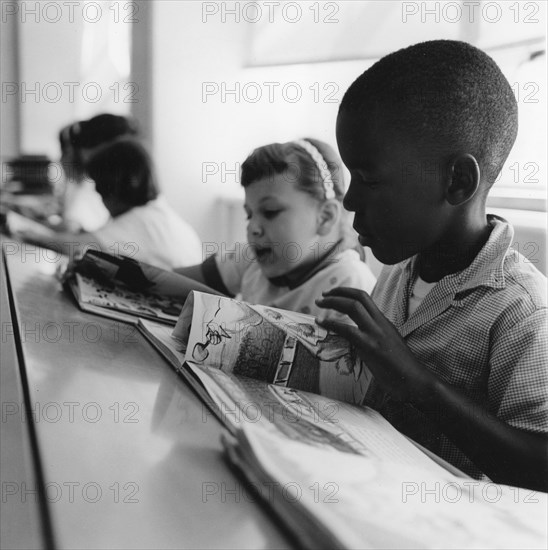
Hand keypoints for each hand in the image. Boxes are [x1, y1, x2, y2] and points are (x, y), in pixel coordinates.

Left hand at [315, 287, 433, 402]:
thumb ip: (373, 337)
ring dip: (333, 302)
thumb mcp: (387, 345)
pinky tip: (321, 323)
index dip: (347, 292)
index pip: (365, 298)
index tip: (333, 293)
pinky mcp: (371, 347)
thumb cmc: (402, 369)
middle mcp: (380, 323)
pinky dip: (332, 323)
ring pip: (353, 307)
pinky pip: (348, 330)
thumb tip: (356, 336)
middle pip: (358, 297)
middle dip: (338, 292)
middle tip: (322, 296)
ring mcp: (376, 334)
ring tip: (319, 304)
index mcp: (384, 322)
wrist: (416, 381)